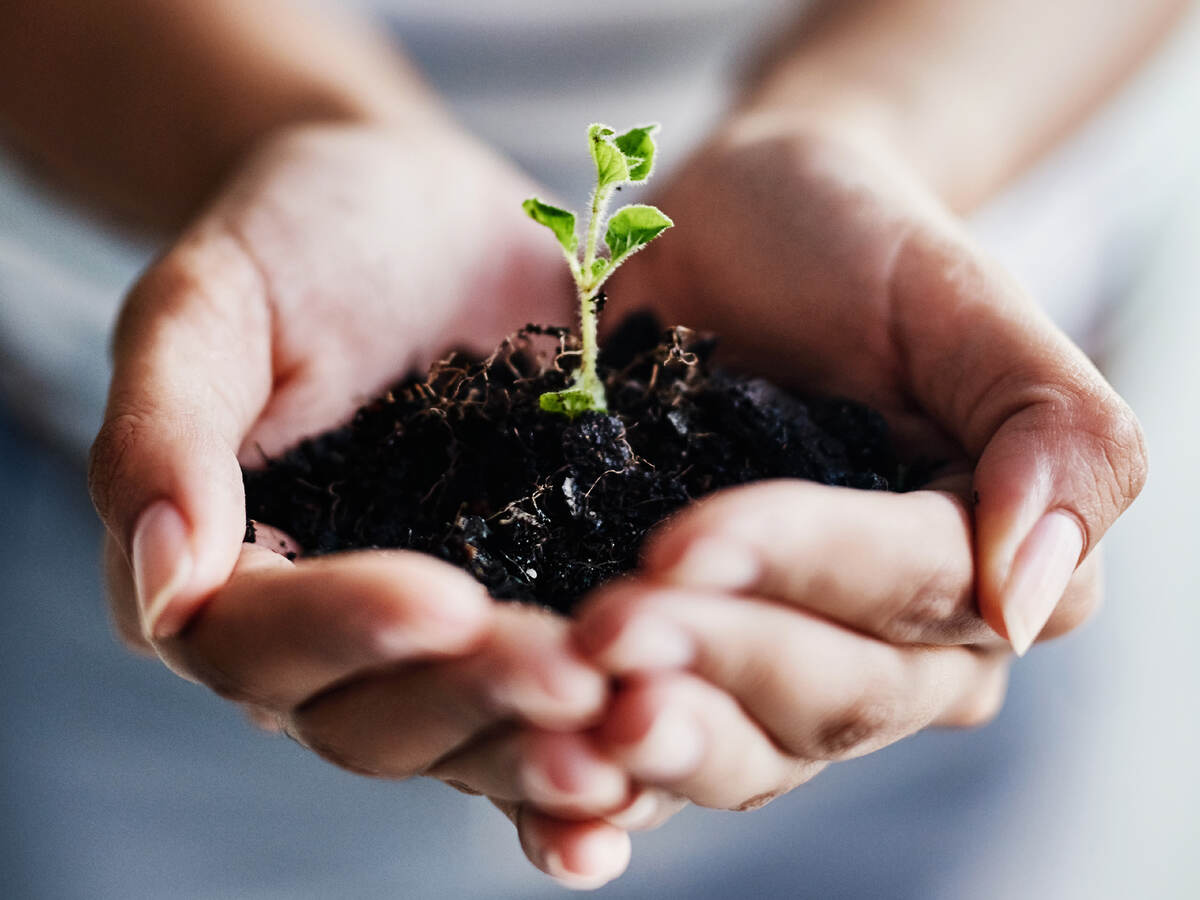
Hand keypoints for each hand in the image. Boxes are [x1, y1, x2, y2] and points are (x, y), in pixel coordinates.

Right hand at [88, 121, 633, 886]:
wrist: (418, 208)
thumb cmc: (298, 236)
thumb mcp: (210, 305)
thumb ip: (163, 433)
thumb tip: (164, 582)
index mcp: (229, 570)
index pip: (259, 643)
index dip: (348, 632)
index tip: (449, 599)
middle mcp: (328, 630)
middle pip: (374, 718)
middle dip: (472, 701)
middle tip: (574, 673)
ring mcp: (435, 631)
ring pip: (470, 733)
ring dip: (546, 742)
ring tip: (633, 720)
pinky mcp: (531, 605)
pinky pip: (554, 696)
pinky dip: (601, 735)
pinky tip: (667, 736)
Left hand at [575, 111, 1144, 811]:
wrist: (735, 238)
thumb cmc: (853, 245)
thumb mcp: (960, 298)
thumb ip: (1052, 428)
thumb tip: (1029, 598)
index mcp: (983, 560)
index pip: (909, 590)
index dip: (804, 570)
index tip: (682, 543)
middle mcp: (899, 644)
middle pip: (829, 694)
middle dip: (717, 661)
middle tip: (606, 631)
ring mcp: (786, 663)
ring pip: (752, 749)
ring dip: (663, 741)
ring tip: (571, 715)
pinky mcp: (691, 663)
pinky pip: (661, 744)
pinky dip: (609, 783)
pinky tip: (549, 794)